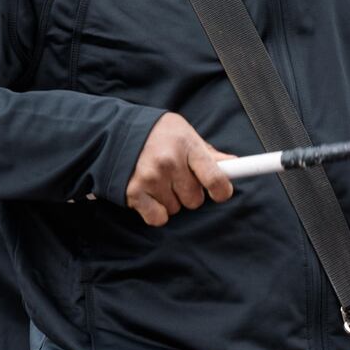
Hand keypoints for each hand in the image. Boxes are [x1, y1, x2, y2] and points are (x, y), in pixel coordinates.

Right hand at [127, 112, 234, 226]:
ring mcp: (150, 178)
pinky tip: (150, 194)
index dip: (222, 191)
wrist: (115, 131)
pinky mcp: (134, 192)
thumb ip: (208, 154)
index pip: (215, 178)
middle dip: (189, 193)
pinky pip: (158, 218)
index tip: (220, 192)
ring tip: (159, 181)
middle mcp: (169, 162)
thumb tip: (234, 165)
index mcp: (187, 145)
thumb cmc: (157, 134)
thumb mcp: (185, 134)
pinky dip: (155, 211)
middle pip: (195, 200)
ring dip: (170, 200)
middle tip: (177, 178)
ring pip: (176, 209)